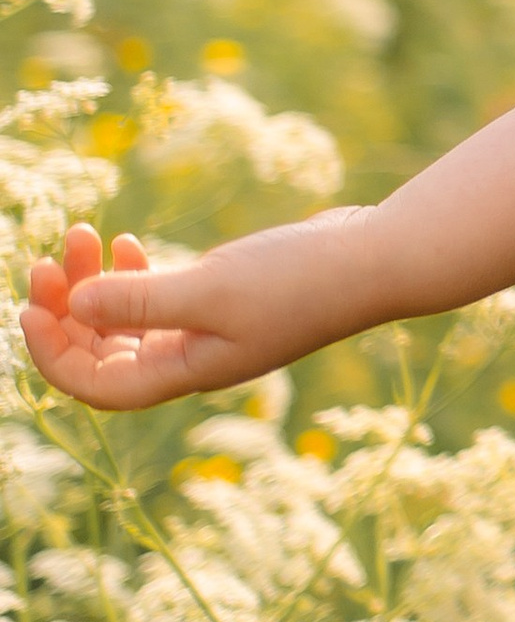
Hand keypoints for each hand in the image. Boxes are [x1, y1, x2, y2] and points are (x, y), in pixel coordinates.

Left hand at [21, 214, 390, 408]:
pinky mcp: (221, 299)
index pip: (98, 386)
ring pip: (124, 320)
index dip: (53, 356)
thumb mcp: (211, 288)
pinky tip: (124, 242)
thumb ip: (140, 299)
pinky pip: (153, 298)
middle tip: (49, 258)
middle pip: (102, 352)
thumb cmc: (300, 281)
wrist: (373, 259)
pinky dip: (129, 274)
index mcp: (187, 372)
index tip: (30, 307)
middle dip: (66, 309)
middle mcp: (190, 359)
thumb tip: (72, 305)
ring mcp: (206, 329)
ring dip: (93, 283)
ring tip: (83, 234)